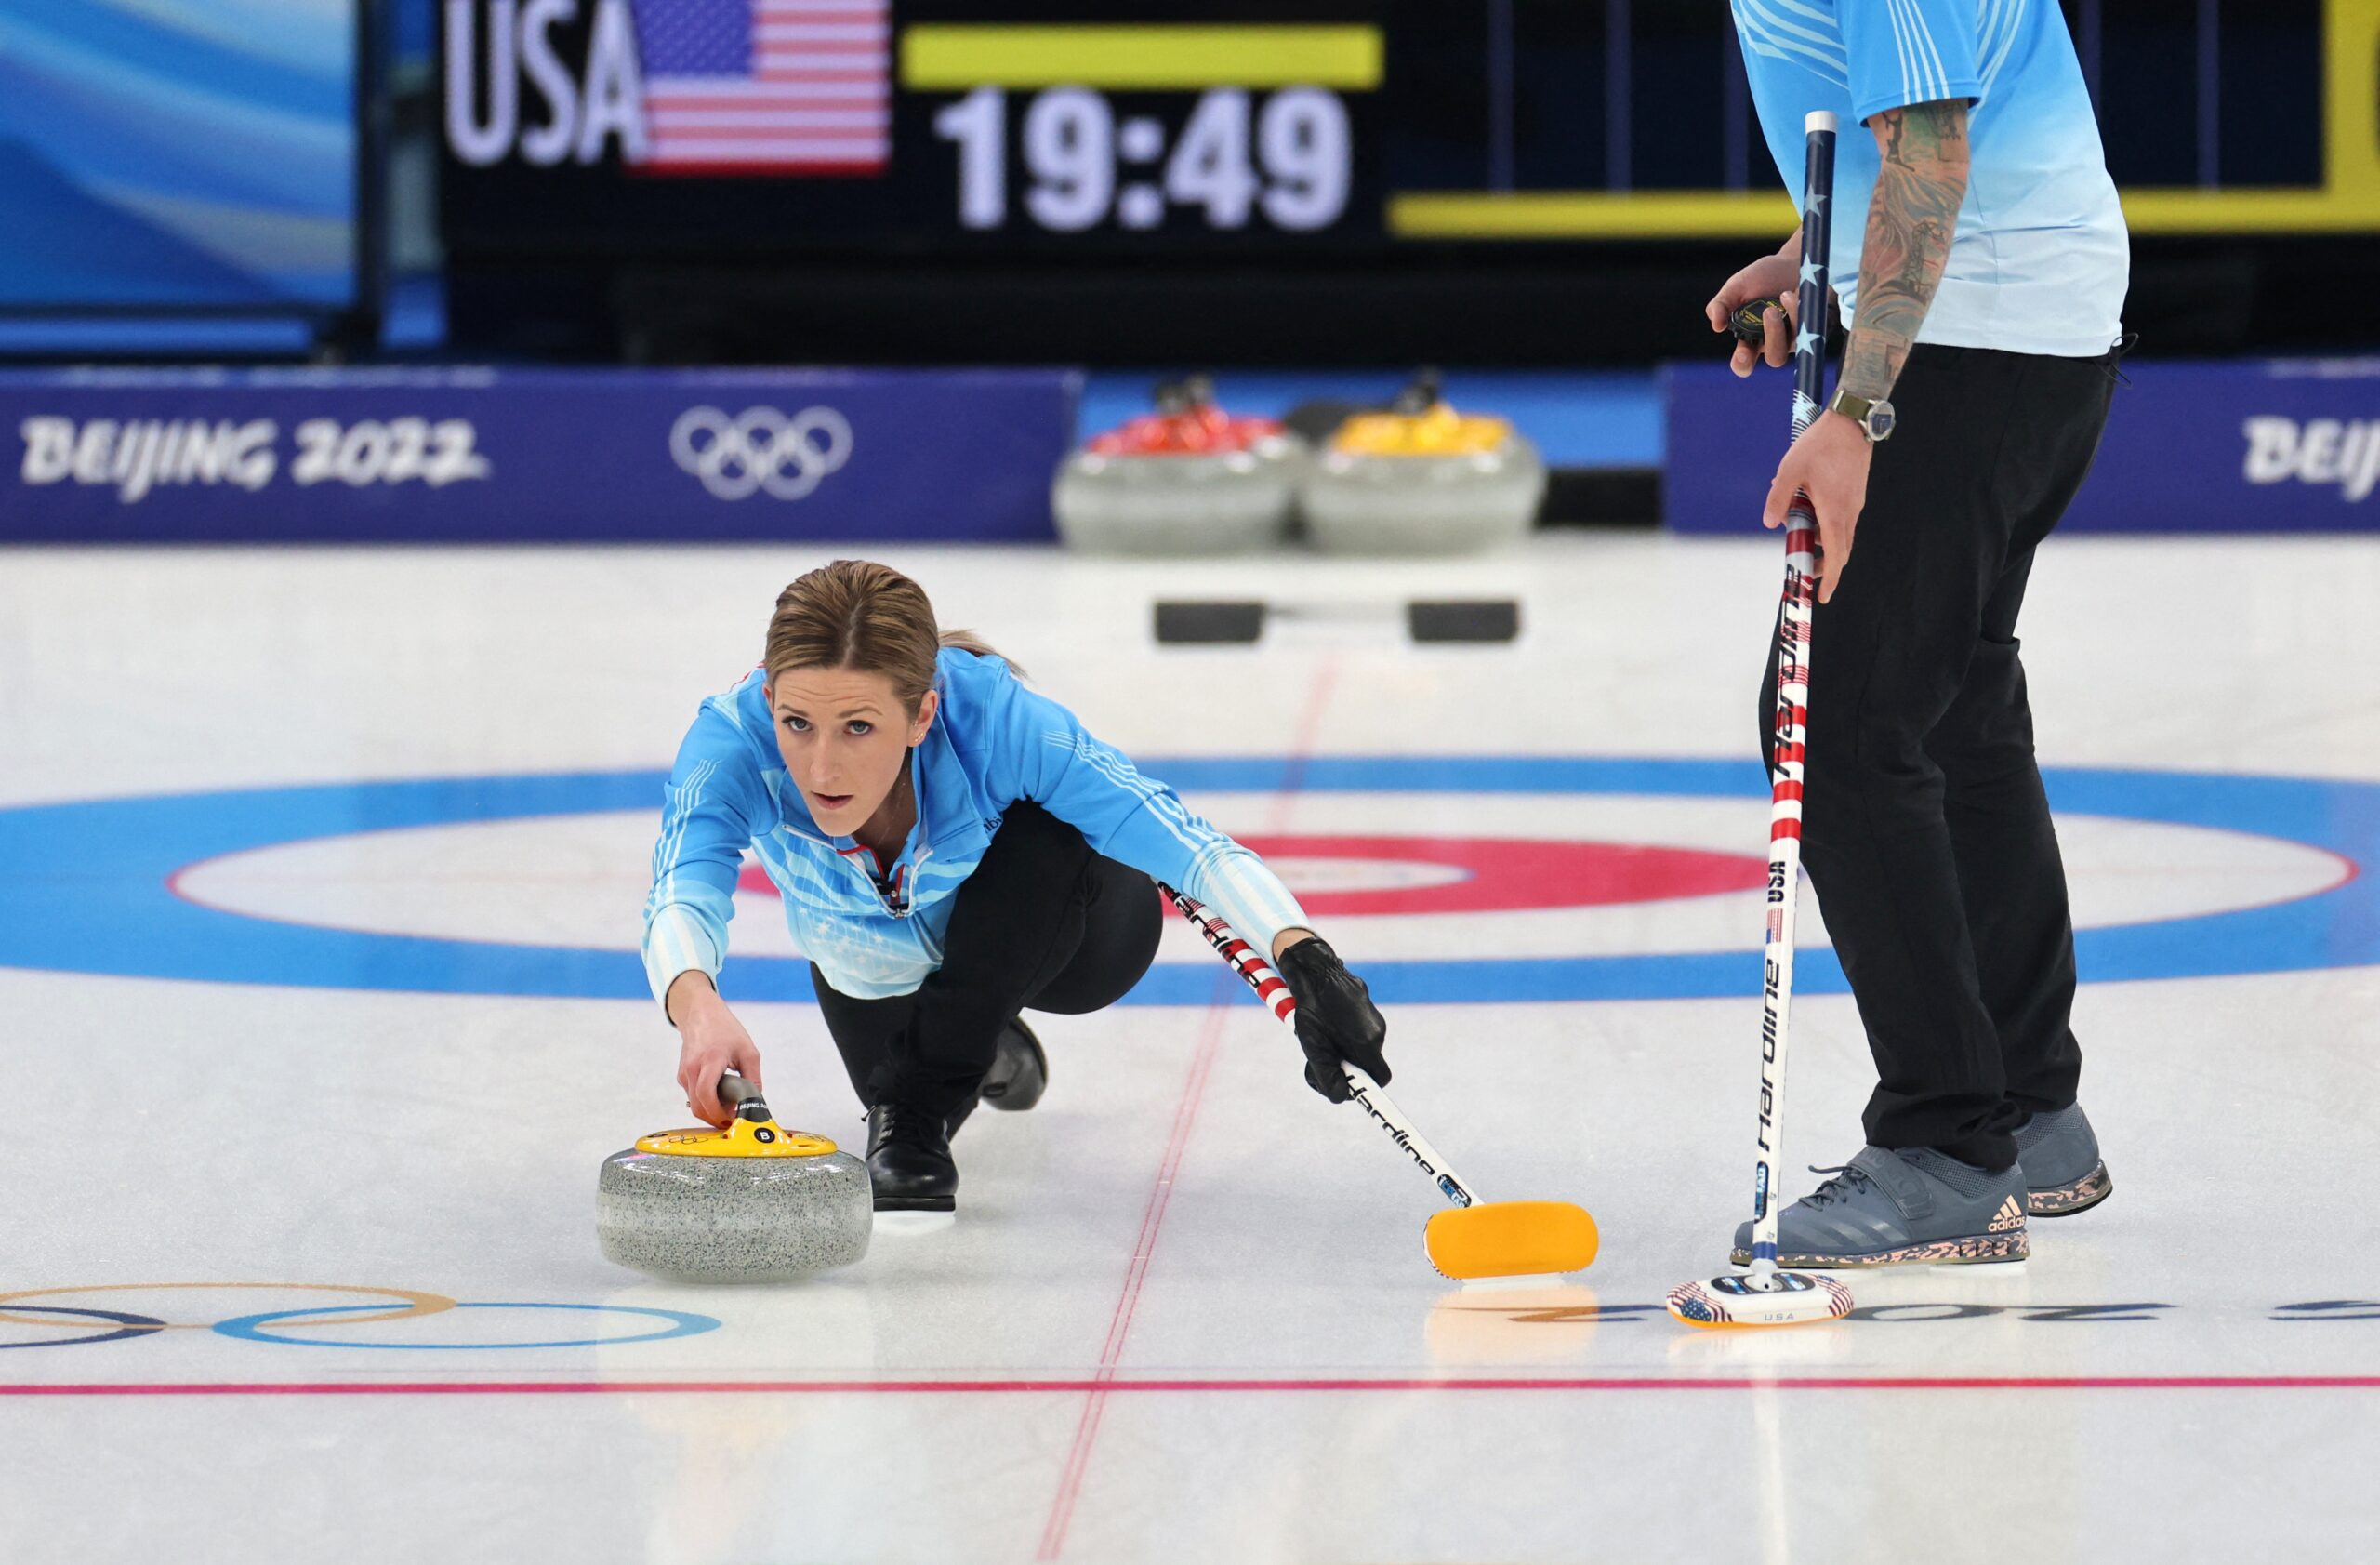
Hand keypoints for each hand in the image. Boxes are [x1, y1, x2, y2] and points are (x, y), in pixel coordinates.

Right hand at [669, 974, 763, 1125]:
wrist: (701, 1015)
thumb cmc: (725, 1030)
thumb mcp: (748, 1051)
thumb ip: (753, 1077)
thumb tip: (755, 1100)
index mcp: (710, 1060)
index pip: (706, 1094)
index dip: (718, 1112)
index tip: (732, 1118)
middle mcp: (693, 1068)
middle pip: (697, 1106)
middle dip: (715, 1118)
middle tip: (732, 1119)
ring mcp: (684, 1073)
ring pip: (694, 1104)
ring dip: (710, 1111)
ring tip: (728, 1105)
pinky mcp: (681, 1076)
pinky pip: (692, 1096)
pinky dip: (704, 1102)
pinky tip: (718, 1095)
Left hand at [1272, 936, 1389, 1102]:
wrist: (1315, 971)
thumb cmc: (1312, 1009)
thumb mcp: (1313, 1047)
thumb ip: (1327, 1075)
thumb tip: (1340, 1096)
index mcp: (1368, 1043)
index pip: (1380, 1078)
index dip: (1365, 1087)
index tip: (1345, 1085)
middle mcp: (1378, 1032)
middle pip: (1367, 1065)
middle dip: (1345, 1068)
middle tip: (1318, 1062)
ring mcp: (1375, 1019)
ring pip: (1362, 1049)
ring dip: (1342, 1051)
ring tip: (1319, 1038)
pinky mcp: (1367, 1010)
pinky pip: (1359, 1033)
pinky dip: (1343, 1037)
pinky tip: (1325, 1024)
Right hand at [1706, 244, 1801, 377]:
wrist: (1792, 261)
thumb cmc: (1761, 278)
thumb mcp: (1736, 287)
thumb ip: (1721, 304)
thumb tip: (1717, 326)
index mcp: (1750, 339)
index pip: (1744, 363)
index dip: (1743, 364)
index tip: (1742, 354)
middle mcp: (1773, 343)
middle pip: (1775, 358)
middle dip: (1773, 337)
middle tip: (1769, 311)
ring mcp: (1796, 336)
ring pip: (1796, 343)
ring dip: (1791, 320)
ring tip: (1785, 294)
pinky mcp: (1815, 326)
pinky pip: (1813, 327)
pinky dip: (1804, 310)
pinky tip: (1797, 292)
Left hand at [1762, 410, 1870, 603]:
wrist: (1851, 422)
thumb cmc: (1820, 444)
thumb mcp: (1790, 470)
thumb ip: (1778, 499)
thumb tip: (1770, 524)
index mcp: (1834, 512)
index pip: (1836, 556)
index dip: (1829, 579)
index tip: (1822, 595)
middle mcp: (1849, 512)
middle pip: (1839, 550)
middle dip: (1822, 564)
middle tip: (1803, 567)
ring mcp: (1855, 503)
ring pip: (1840, 534)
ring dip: (1821, 541)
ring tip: (1797, 526)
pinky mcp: (1855, 494)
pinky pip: (1841, 519)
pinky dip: (1826, 525)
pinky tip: (1807, 505)